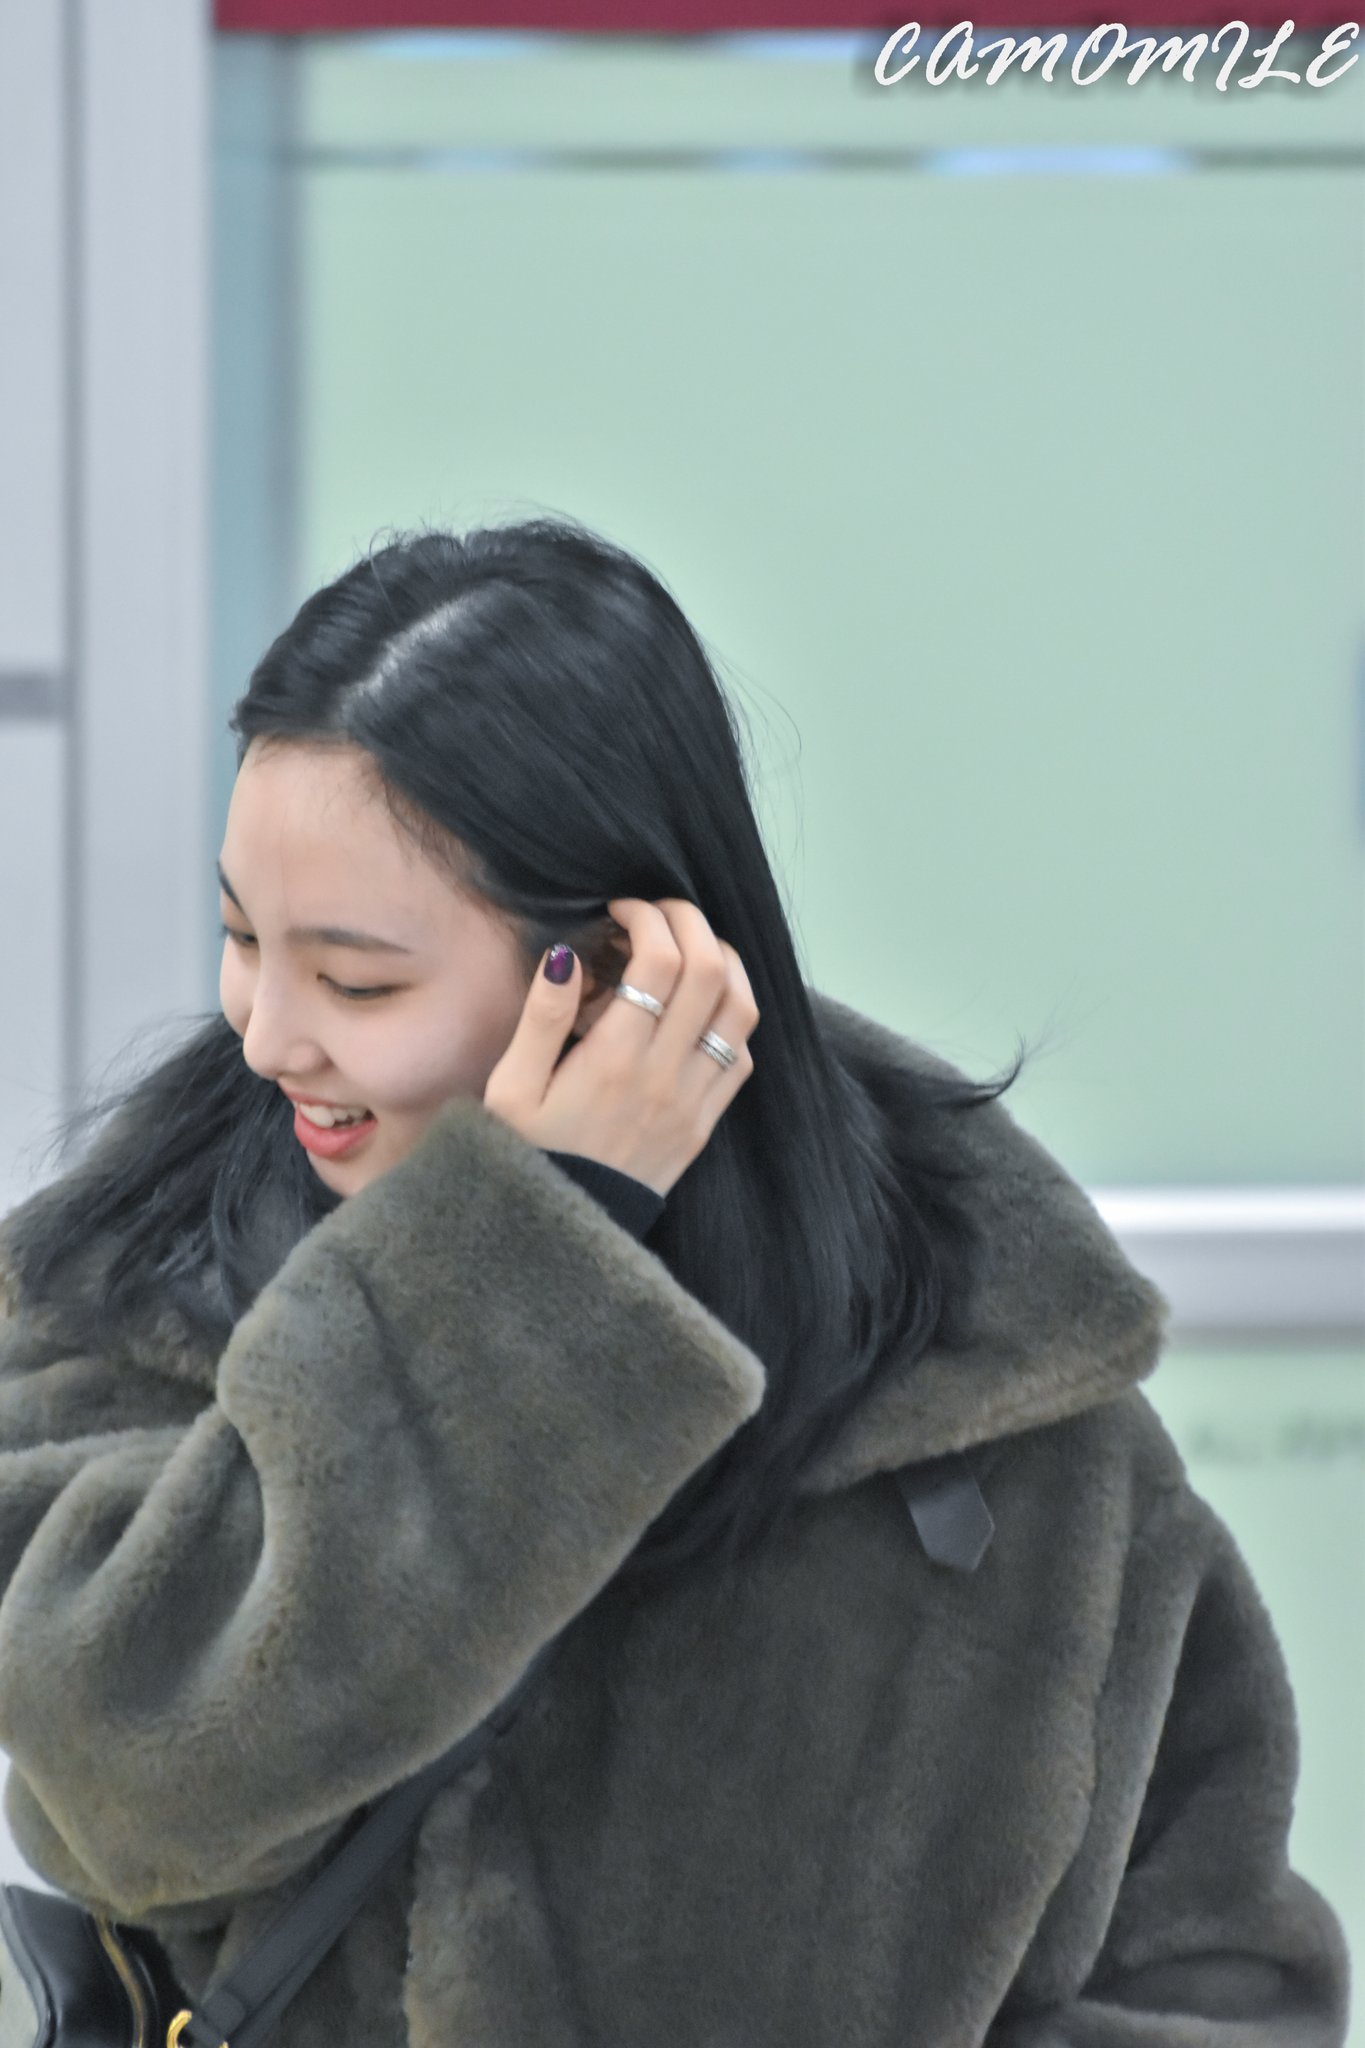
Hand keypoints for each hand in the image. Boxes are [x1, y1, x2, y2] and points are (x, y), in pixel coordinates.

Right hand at [482, 899, 758, 1197]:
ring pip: (741, 1012)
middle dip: (691, 924)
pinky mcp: (704, 1125)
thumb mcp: (511, 1089)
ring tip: (690, 948)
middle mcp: (665, 1077)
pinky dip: (732, 1019)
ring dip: (724, 964)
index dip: (649, 918)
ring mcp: (693, 1102)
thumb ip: (540, 1018)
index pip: (661, 962)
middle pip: (712, 973)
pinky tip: (700, 1009)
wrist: (558, 1235)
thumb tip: (566, 954)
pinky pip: (741, 1058)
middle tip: (659, 914)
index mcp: (614, 1061)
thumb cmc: (525, 1154)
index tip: (622, 911)